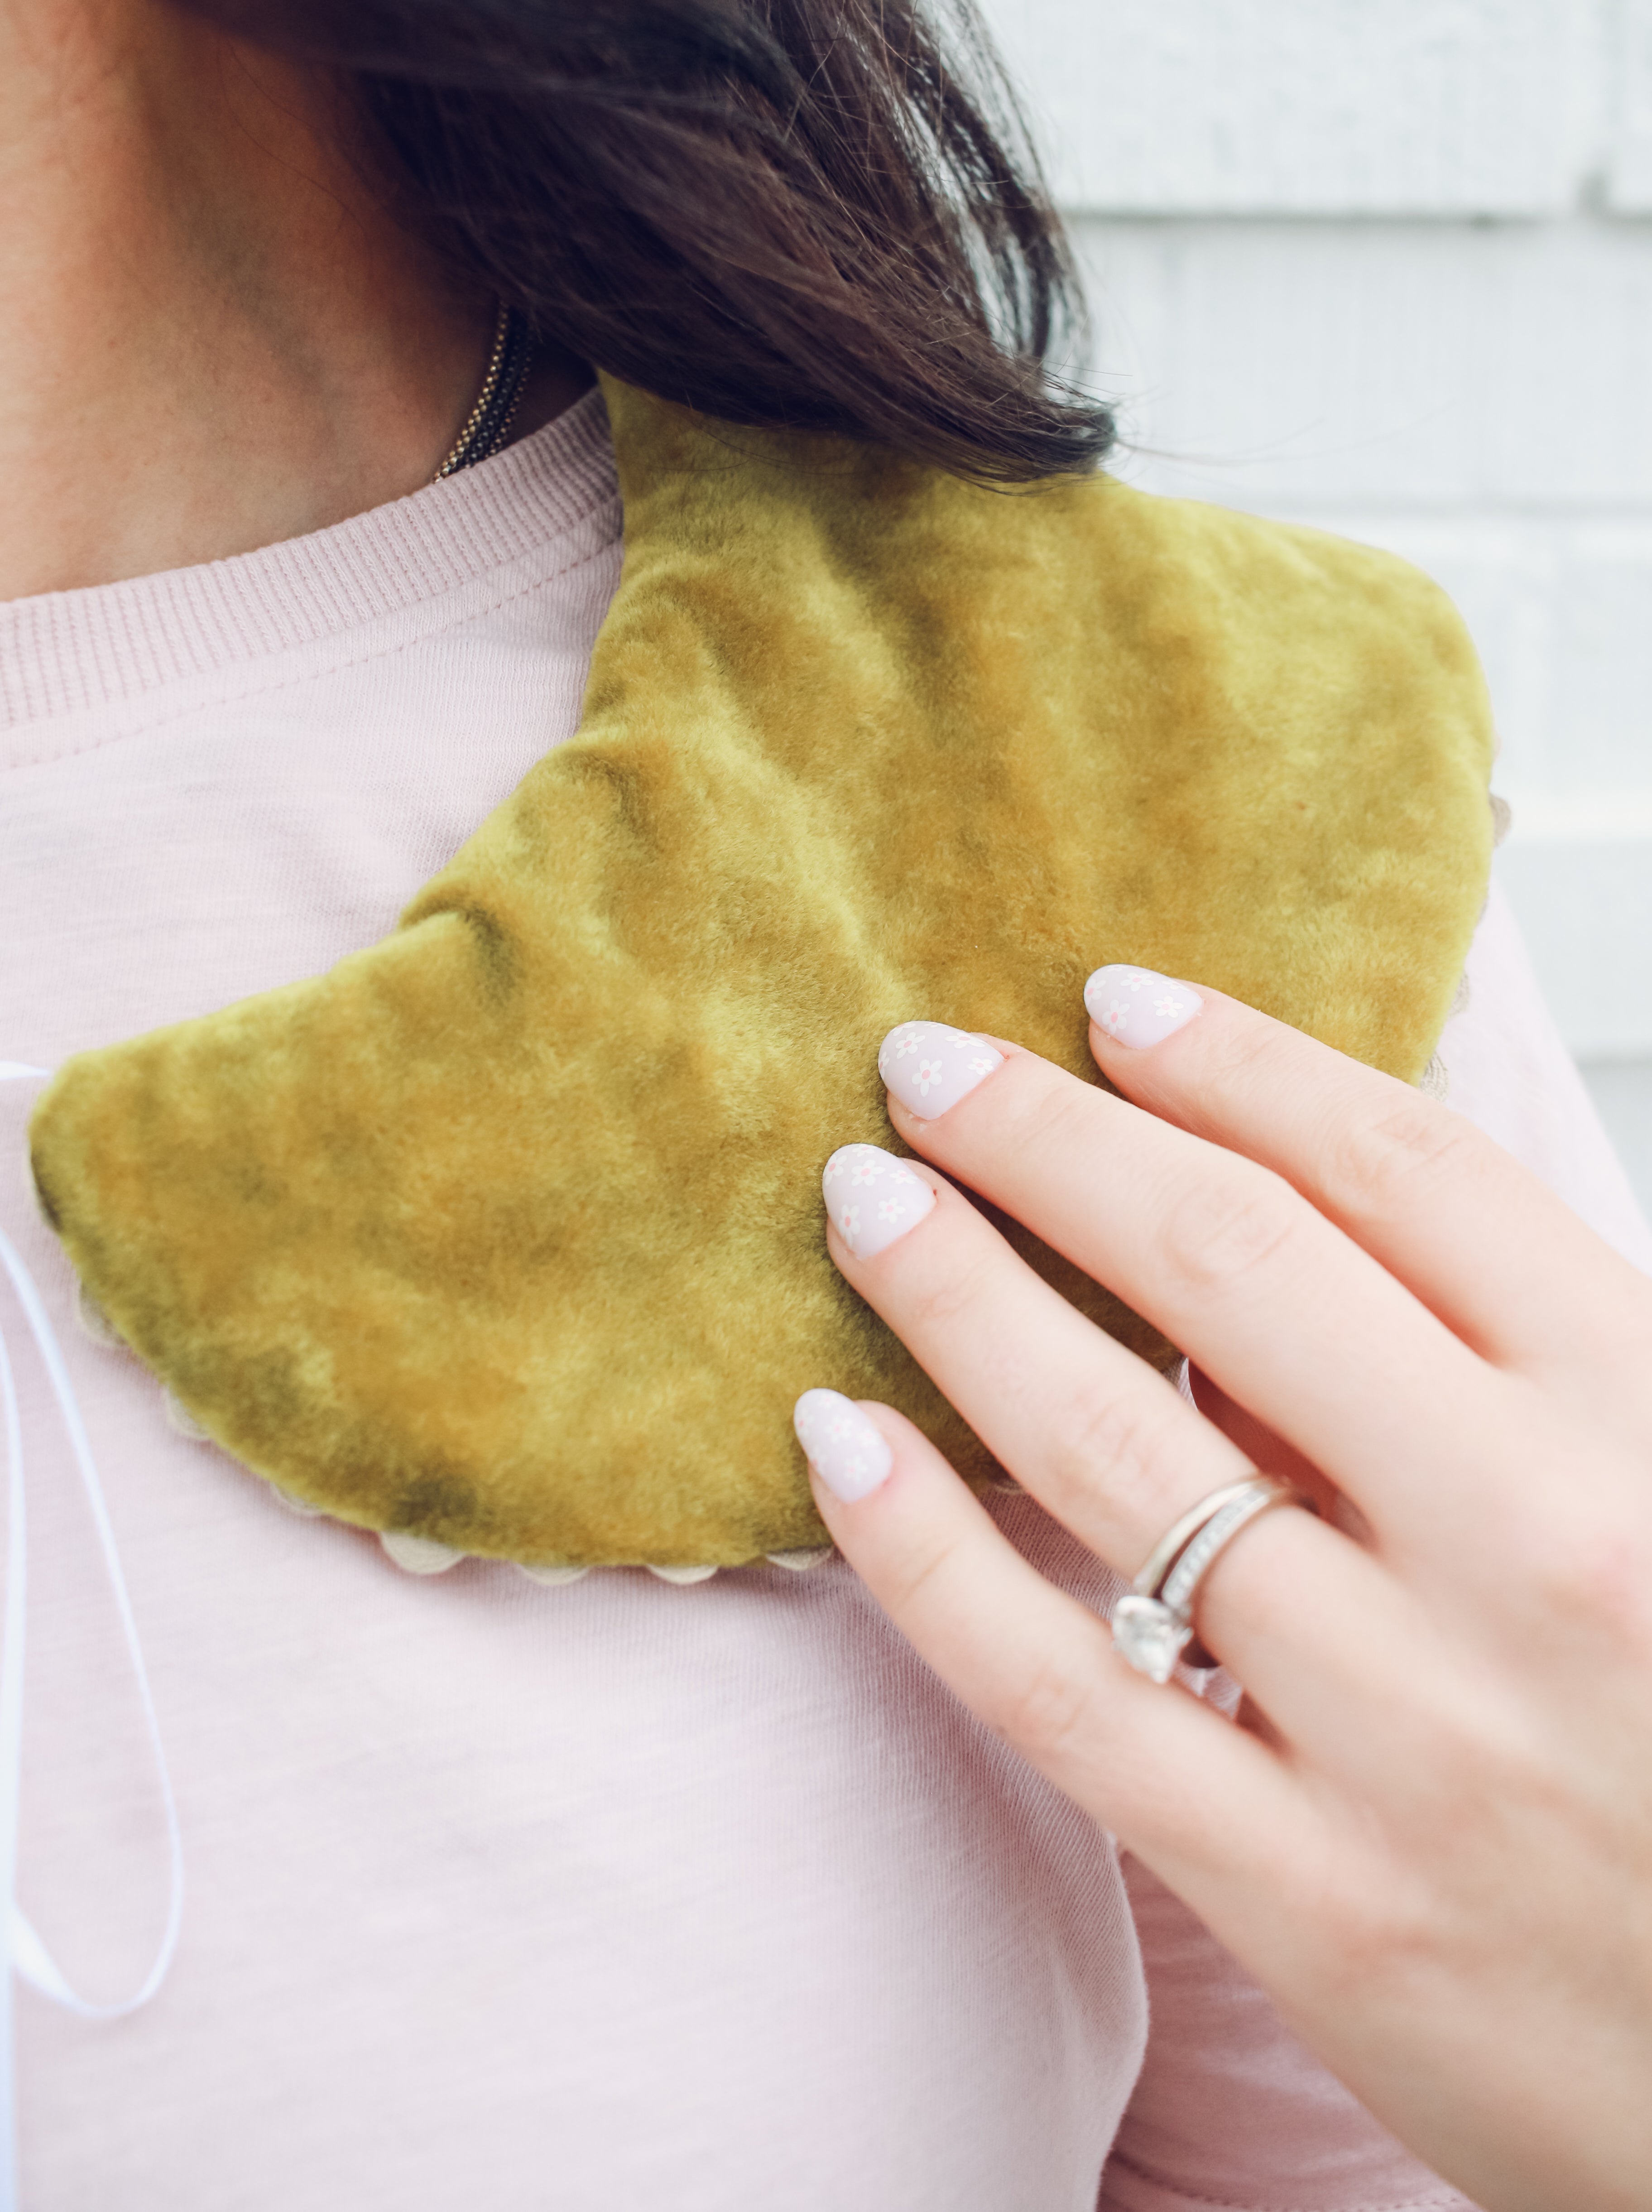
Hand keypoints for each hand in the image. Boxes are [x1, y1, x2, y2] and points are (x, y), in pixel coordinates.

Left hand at [795, 970, 1651, 2211]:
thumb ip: (1506, 1358)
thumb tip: (1262, 1208)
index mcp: (1644, 1419)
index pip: (1401, 1167)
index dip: (1236, 1060)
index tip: (1112, 1002)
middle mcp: (1529, 1545)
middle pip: (1231, 1267)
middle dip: (1054, 1139)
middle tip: (926, 1064)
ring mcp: (1411, 1729)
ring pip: (1116, 1454)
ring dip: (961, 1295)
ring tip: (862, 1200)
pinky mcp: (1313, 1894)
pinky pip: (1060, 1689)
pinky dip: (922, 1554)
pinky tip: (833, 1441)